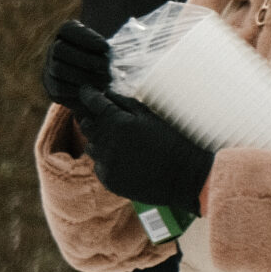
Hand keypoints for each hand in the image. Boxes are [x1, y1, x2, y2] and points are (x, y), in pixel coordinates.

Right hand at [41, 20, 111, 108]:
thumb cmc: (109, 58)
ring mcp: (49, 68)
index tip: (106, 47)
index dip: (85, 38)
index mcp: (66, 32)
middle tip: (106, 67)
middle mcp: (53, 48)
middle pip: (60, 49)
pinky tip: (95, 92)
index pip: (68, 29)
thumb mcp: (110, 47)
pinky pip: (59, 89)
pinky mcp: (52, 88)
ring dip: (83, 76)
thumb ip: (112, 43)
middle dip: (85, 59)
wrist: (99, 78)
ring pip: (58, 70)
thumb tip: (113, 49)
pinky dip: (78, 90)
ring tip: (104, 81)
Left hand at [74, 87, 213, 213]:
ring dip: (100, 141)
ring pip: (91, 146)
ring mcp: (106, 164)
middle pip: (86, 125)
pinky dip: (107, 161)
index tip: (87, 91)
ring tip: (122, 143)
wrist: (185, 178)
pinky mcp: (108, 181)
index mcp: (118, 123)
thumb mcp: (152, 117)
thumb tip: (106, 93)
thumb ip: (126, 103)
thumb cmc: (173, 142)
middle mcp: (107, 143)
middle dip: (92, 118)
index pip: (92, 102)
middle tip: (104, 117)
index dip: (88, 94)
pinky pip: (99, 166)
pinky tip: (127, 161)